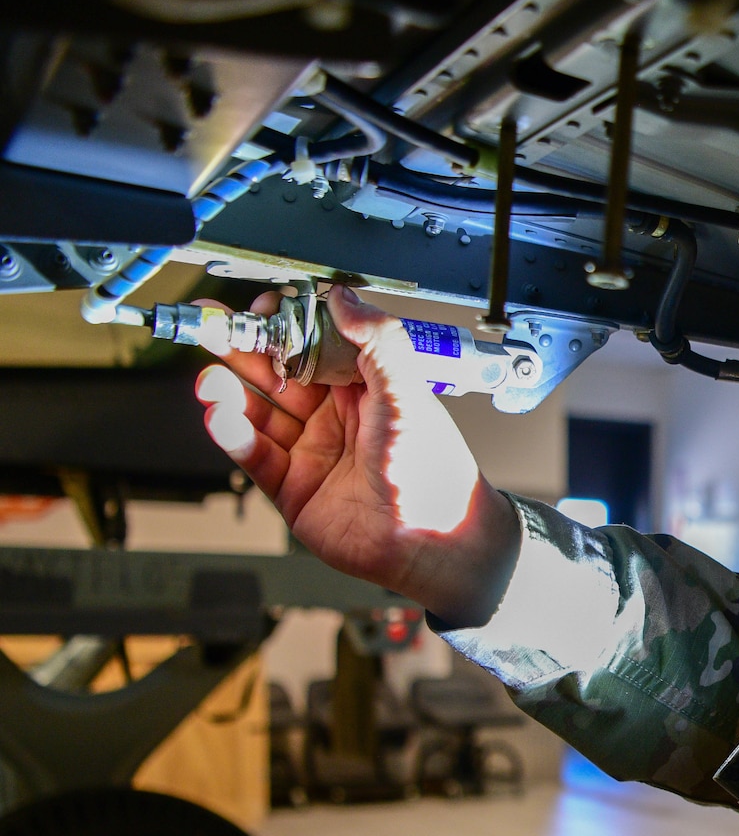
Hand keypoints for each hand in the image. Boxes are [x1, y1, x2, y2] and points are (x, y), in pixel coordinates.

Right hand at [193, 285, 518, 623]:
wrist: (432, 540)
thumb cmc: (431, 470)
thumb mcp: (407, 392)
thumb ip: (376, 340)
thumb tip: (343, 296)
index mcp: (365, 389)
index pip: (311, 345)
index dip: (284, 326)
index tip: (261, 308)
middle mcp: (335, 417)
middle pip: (275, 374)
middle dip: (241, 349)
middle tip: (211, 327)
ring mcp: (311, 452)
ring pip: (256, 412)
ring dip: (228, 391)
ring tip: (208, 377)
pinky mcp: (292, 488)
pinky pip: (253, 454)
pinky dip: (231, 432)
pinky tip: (218, 414)